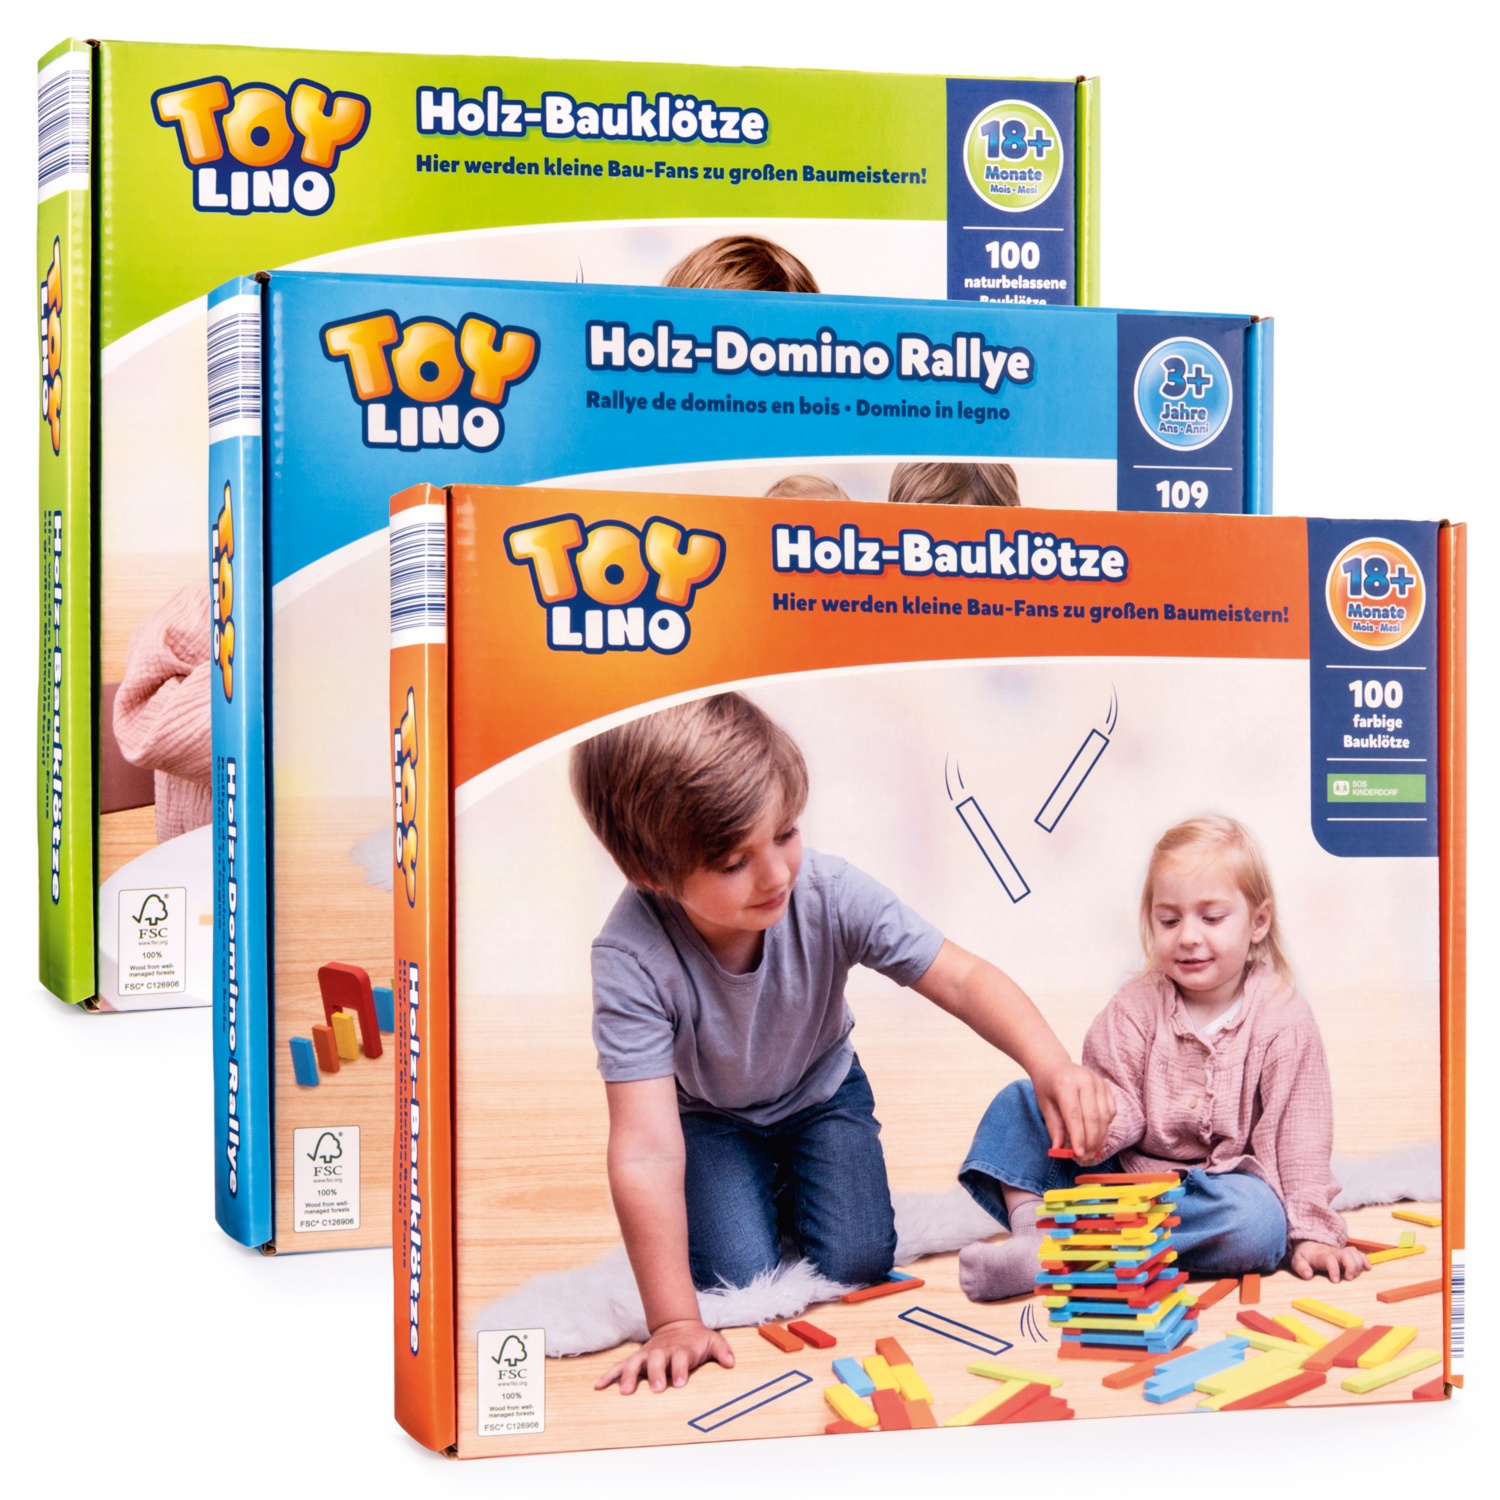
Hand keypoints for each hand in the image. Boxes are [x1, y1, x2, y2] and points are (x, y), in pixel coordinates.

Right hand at [595, 1318, 734, 1393]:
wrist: (679, 1324)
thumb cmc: (697, 1339)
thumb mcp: (713, 1340)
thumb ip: (722, 1351)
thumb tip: (730, 1363)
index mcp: (682, 1349)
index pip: (681, 1358)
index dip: (680, 1369)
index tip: (680, 1382)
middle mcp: (663, 1351)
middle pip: (657, 1360)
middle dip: (656, 1373)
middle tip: (657, 1388)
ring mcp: (648, 1354)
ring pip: (636, 1362)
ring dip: (630, 1376)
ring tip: (624, 1391)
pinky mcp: (637, 1358)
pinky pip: (621, 1365)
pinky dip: (610, 1374)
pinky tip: (598, 1386)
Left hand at [1031, 1060, 1116, 1161]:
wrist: (1054, 1065)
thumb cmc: (1047, 1086)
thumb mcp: (1045, 1106)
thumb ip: (1054, 1127)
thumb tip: (1059, 1150)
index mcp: (1065, 1084)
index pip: (1074, 1115)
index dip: (1078, 1137)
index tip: (1079, 1154)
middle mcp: (1084, 1080)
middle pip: (1093, 1117)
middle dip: (1091, 1141)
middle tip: (1086, 1157)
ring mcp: (1098, 1082)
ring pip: (1105, 1116)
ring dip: (1100, 1137)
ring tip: (1092, 1150)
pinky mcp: (1106, 1086)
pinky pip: (1111, 1110)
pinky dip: (1106, 1126)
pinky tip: (1098, 1134)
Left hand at [1289, 1240, 1369, 1281]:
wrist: (1308, 1246)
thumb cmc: (1305, 1256)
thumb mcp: (1297, 1261)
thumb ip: (1301, 1268)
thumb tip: (1308, 1275)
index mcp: (1320, 1256)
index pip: (1329, 1259)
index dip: (1334, 1269)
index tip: (1335, 1280)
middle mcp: (1333, 1252)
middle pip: (1346, 1254)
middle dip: (1351, 1266)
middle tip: (1348, 1278)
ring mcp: (1341, 1252)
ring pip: (1353, 1253)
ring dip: (1358, 1264)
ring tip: (1354, 1275)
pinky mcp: (1347, 1254)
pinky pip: (1358, 1253)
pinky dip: (1365, 1260)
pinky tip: (1367, 1268)